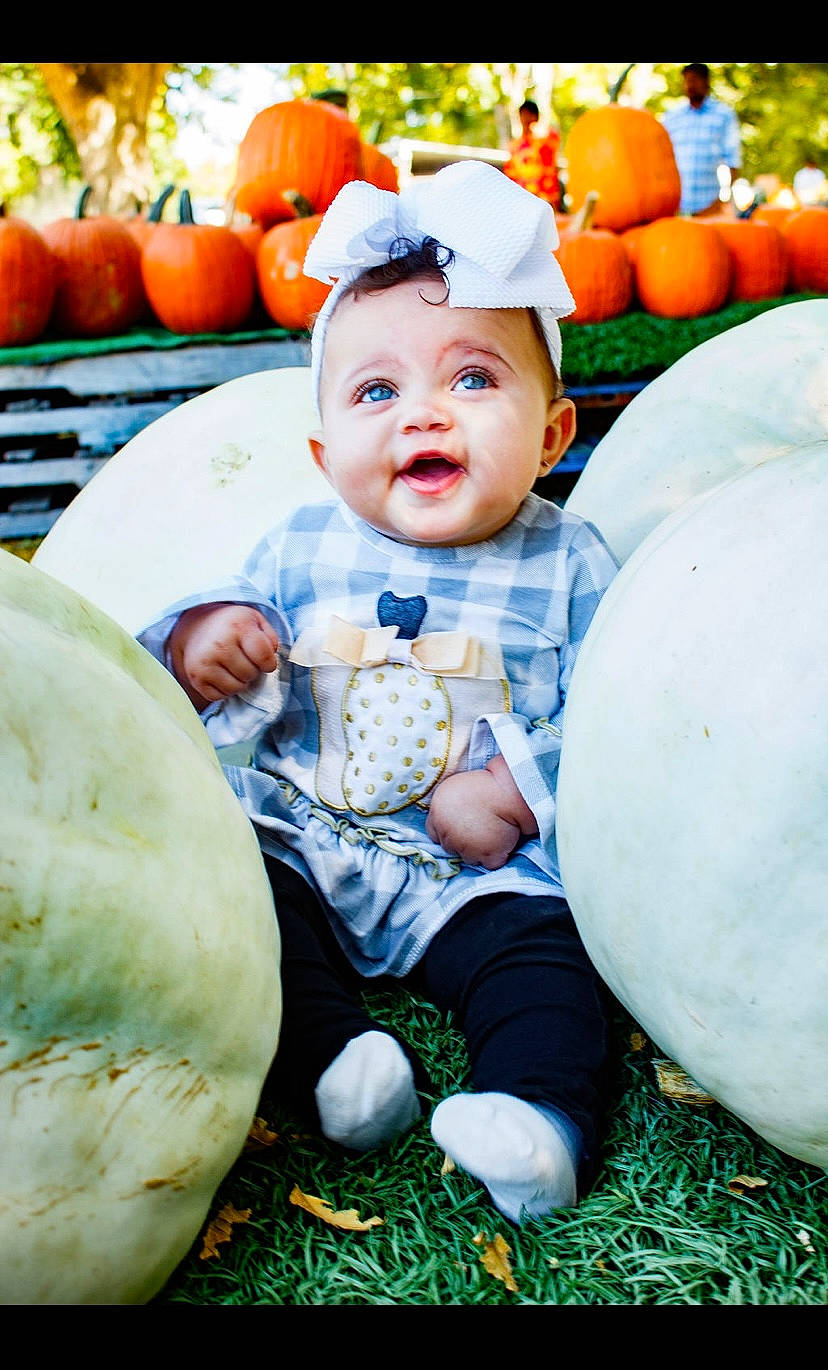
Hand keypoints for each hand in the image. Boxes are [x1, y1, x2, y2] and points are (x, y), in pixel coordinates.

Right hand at [169, 603, 279, 708]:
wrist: (197, 626)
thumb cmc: (232, 626)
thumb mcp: (255, 620)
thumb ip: (270, 638)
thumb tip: (271, 659)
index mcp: (237, 627)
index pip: (264, 657)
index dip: (269, 662)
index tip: (264, 660)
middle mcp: (218, 644)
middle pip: (250, 674)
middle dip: (252, 670)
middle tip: (244, 660)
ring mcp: (204, 662)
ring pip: (236, 688)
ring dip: (239, 682)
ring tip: (234, 667)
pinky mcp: (195, 677)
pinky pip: (218, 696)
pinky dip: (224, 689)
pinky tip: (221, 674)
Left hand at [425, 753, 537, 870]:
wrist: (509, 791)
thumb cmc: (485, 783)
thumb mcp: (454, 787)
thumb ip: (447, 808)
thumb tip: (449, 818)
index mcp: (438, 816)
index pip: (434, 834)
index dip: (448, 831)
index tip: (459, 827)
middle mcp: (448, 836)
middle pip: (450, 848)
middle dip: (462, 841)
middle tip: (477, 829)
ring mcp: (467, 849)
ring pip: (469, 858)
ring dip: (478, 851)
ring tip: (490, 835)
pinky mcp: (488, 857)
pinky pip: (489, 864)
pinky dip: (496, 857)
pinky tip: (501, 844)